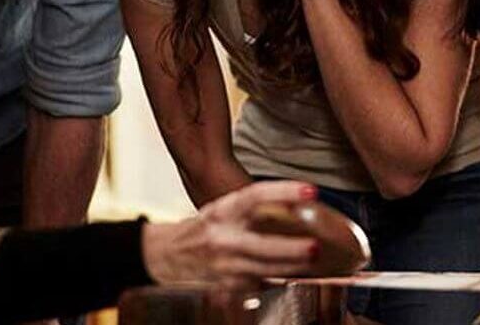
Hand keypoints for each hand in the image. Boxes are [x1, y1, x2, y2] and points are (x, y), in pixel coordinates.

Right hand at [141, 181, 319, 286]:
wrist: (164, 256)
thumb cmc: (199, 231)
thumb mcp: (221, 210)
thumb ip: (251, 209)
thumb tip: (294, 204)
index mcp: (223, 212)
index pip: (256, 196)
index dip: (284, 191)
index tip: (309, 190)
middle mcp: (222, 238)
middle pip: (262, 244)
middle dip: (291, 249)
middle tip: (315, 247)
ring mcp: (224, 266)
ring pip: (264, 270)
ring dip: (291, 269)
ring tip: (312, 263)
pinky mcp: (225, 288)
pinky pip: (258, 286)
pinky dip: (277, 282)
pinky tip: (293, 278)